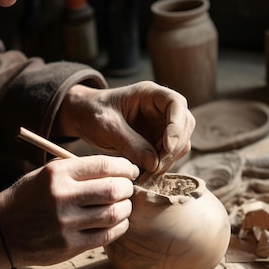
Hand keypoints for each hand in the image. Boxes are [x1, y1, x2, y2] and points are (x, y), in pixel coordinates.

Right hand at [0, 155, 139, 268]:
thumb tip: (117, 170)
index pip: (104, 165)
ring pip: (113, 214)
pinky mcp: (69, 245)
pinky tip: (116, 222)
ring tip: (122, 205)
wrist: (0, 230)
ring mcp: (66, 224)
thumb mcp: (45, 174)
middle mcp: (62, 197)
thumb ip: (77, 171)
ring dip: (125, 209)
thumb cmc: (28, 198)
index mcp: (57, 174)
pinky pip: (106, 236)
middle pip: (113, 190)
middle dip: (127, 188)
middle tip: (127, 189)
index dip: (125, 167)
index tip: (130, 171)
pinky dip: (119, 227)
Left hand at [56, 82, 194, 175]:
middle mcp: (160, 108)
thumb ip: (130, 143)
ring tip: (147, 173)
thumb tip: (154, 163)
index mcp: (149, 94)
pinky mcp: (156, 141)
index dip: (177, 125)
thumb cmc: (92, 112)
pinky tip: (146, 174)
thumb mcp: (107, 126)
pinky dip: (161, 166)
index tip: (167, 146)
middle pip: (184, 126)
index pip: (176, 104)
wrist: (83, 117)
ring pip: (180, 144)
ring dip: (168, 160)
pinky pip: (168, 155)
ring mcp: (161, 125)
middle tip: (155, 167)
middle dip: (173, 148)